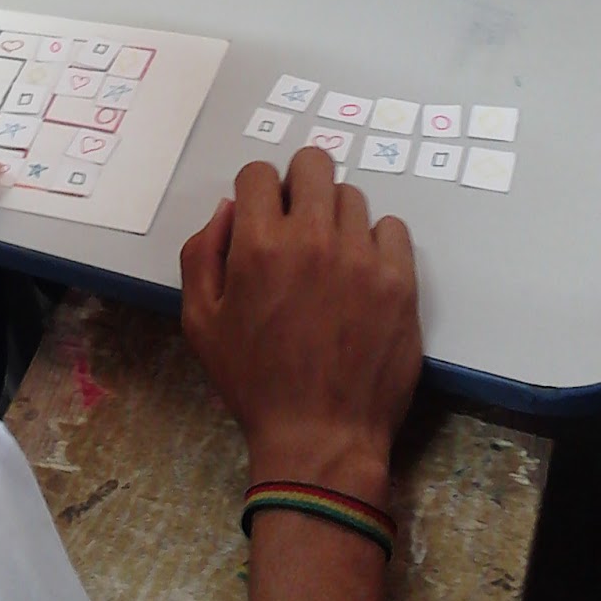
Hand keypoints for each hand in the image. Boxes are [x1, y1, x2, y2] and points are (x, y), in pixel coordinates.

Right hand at [181, 150, 421, 496]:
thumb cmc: (253, 382)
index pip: (259, 173)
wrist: (320, 437)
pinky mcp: (400, 280)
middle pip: (313, 164)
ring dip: (335, 217)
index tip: (261, 217)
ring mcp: (363, 257)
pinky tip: (361, 274)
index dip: (255, 192)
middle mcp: (313, 238)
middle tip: (297, 223)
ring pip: (352, 197)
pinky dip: (375, 242)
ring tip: (330, 258)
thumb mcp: (200, 321)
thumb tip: (230, 209)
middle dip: (298, 184)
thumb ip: (203, 253)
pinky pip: (392, 229)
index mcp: (260, 244)